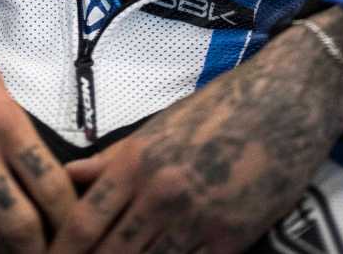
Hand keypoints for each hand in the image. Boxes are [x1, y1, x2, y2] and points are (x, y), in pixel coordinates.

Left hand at [49, 8, 342, 253]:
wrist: (281, 104)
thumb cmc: (217, 111)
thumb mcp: (158, 127)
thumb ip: (111, 159)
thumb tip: (68, 176)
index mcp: (136, 161)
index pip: (84, 219)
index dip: (61, 249)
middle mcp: (160, 194)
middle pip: (110, 252)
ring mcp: (195, 220)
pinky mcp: (230, 240)